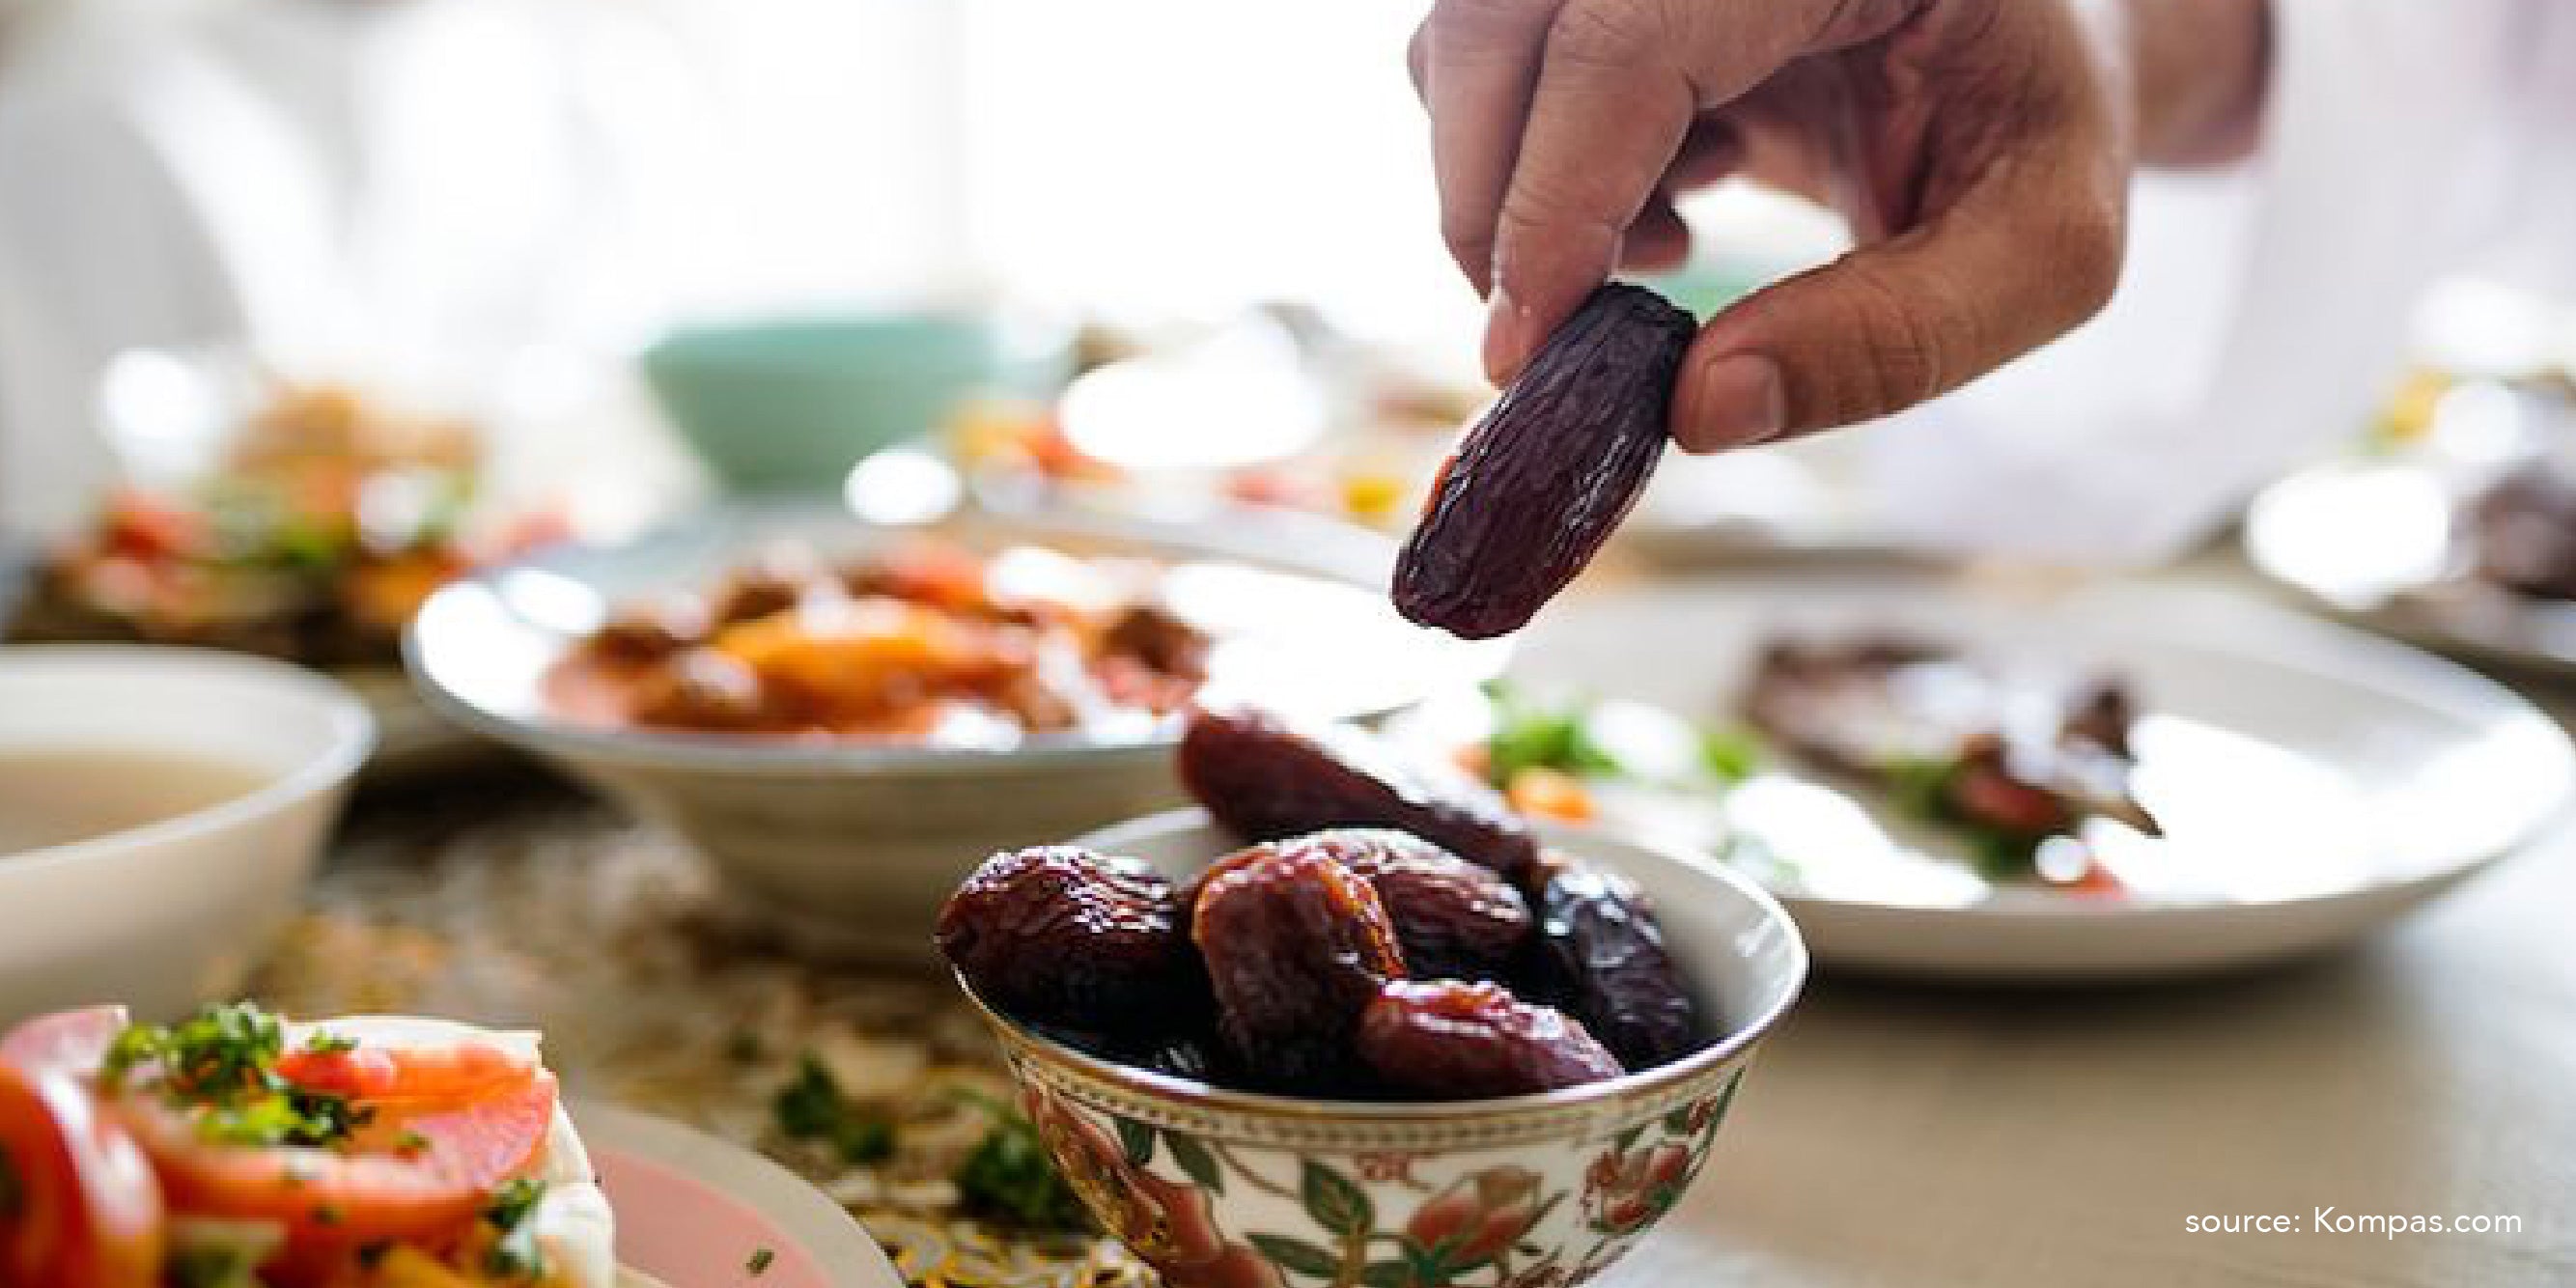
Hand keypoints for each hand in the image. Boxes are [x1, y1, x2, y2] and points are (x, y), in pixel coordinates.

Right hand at [1409, 0, 2138, 449]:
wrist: (2032, 55)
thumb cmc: (2043, 133)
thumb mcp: (2042, 255)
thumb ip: (1893, 339)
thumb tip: (1693, 411)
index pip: (1625, 36)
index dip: (1554, 197)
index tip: (1532, 351)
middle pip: (1498, 23)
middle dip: (1487, 198)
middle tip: (1549, 337)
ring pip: (1471, 45)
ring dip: (1506, 186)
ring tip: (1653, 254)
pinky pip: (1499, 74)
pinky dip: (1532, 173)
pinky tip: (1661, 213)